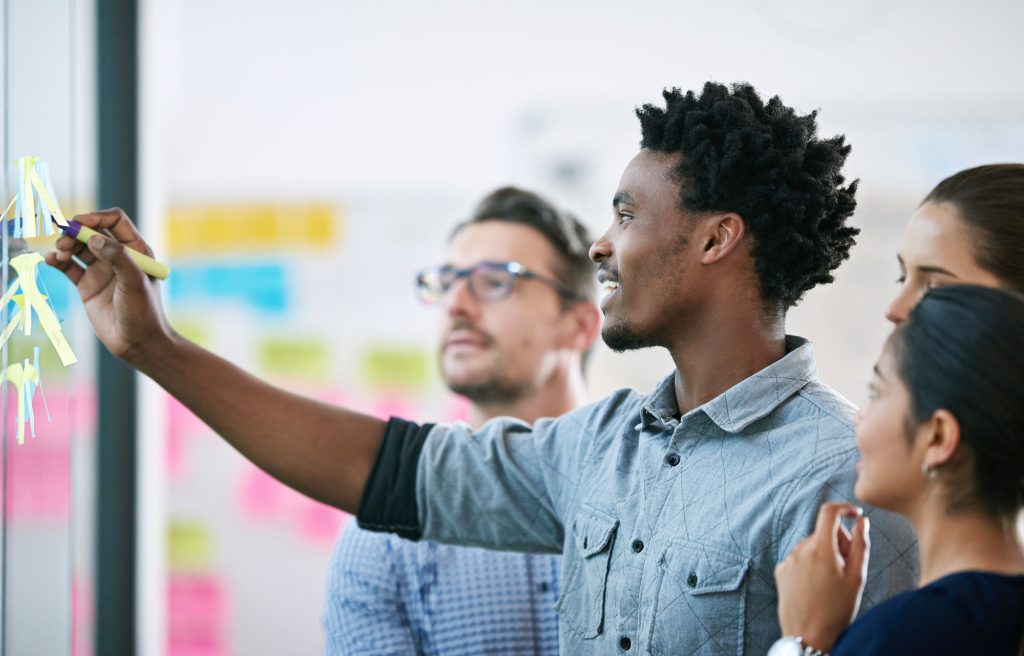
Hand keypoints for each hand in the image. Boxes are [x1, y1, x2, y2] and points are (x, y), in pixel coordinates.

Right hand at [45, 208, 173, 363]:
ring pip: (78, 248)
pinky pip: (69, 267)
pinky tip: (51, 260)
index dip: (96, 217)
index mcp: (136, 250)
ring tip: (59, 253)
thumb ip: (117, 257)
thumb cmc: (144, 312)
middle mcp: (117, 257)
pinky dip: (58, 261)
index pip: (115, 221)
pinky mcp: (87, 285)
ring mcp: (101, 271)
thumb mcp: (134, 282)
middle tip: (64, 240)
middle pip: (92, 232)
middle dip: (76, 231)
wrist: (138, 343)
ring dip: (65, 245)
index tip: (79, 223)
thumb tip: (94, 238)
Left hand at [774, 502, 870, 651]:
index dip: (844, 508)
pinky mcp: (780, 571)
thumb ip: (860, 545)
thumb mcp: (857, 577)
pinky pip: (799, 559)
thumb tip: (862, 521)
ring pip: (811, 546)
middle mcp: (800, 550)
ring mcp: (788, 560)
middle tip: (848, 567)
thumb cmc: (837, 609)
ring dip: (824, 555)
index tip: (855, 514)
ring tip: (831, 582)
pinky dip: (810, 565)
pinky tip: (816, 586)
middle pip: (823, 533)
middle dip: (838, 542)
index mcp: (821, 549)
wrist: (809, 635)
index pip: (829, 512)